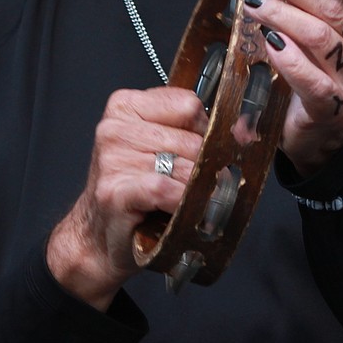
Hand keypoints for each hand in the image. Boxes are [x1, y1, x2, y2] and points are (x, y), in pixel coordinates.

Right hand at [46, 86, 206, 309]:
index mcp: (126, 106)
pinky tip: (177, 210)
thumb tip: (244, 129)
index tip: (201, 150)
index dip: (204, 131)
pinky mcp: (114, 190)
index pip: (189, 105)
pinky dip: (182, 203)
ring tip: (184, 200)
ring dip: (194, 190)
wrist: (98, 237)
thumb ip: (195, 130)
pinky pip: (167, 189)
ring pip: (185, 167)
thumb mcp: (162, 146)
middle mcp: (114, 128)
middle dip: (201, 166)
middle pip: (191, 138)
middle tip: (191, 185)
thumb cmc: (134, 191)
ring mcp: (112, 159)